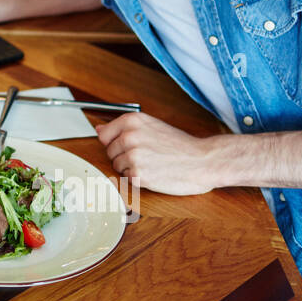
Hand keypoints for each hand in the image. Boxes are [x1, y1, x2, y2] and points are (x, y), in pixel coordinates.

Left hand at [96, 112, 218, 195]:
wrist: (203, 161)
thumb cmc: (180, 145)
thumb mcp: (152, 126)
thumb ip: (123, 128)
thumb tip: (98, 129)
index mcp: (132, 121)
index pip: (104, 135)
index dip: (115, 143)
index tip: (129, 146)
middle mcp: (129, 136)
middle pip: (110, 152)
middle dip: (124, 157)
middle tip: (148, 156)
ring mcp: (133, 156)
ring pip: (117, 166)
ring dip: (131, 168)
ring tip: (153, 164)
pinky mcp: (138, 175)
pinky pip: (127, 179)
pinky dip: (138, 179)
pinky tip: (155, 173)